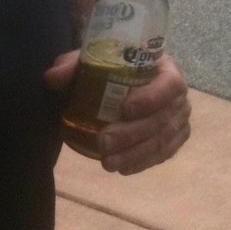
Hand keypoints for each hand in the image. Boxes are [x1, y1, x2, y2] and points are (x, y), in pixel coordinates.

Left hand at [45, 51, 190, 174]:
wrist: (127, 80)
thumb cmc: (113, 67)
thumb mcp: (92, 61)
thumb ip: (73, 66)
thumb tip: (52, 78)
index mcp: (166, 70)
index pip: (170, 83)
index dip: (152, 97)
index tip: (126, 108)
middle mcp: (179, 97)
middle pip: (162, 119)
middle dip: (132, 133)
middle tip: (103, 141)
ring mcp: (179, 121)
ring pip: (162, 141)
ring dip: (135, 154)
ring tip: (107, 162)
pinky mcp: (174, 140)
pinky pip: (162, 155)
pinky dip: (142, 163)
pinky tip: (122, 168)